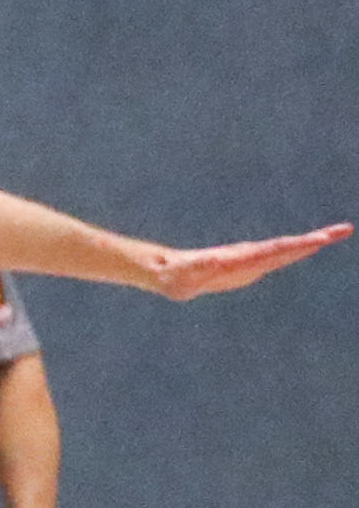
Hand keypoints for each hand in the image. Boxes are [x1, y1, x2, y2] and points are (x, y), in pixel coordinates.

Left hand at [136, 223, 349, 299]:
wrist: (165, 272)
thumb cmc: (172, 277)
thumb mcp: (183, 276)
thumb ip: (197, 269)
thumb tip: (215, 261)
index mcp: (237, 259)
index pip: (272, 251)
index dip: (296, 247)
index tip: (318, 240)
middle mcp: (246, 256)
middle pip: (285, 247)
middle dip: (314, 240)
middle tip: (341, 230)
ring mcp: (248, 260)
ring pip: (284, 250)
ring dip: (309, 243)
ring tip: (334, 234)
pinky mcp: (248, 266)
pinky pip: (277, 257)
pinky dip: (297, 251)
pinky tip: (311, 246)